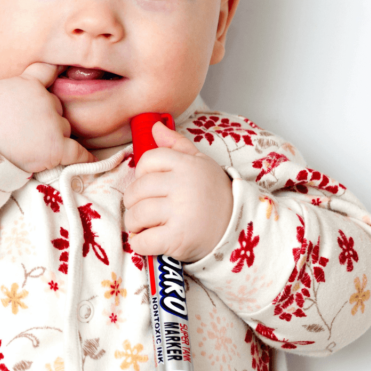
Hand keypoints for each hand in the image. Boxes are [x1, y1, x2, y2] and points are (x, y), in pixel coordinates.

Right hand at [0, 63, 94, 173]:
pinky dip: (84, 157)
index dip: (57, 68)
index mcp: (27, 83)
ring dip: (53, 138)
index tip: (67, 67)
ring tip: (26, 146)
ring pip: (63, 129)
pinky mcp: (56, 146)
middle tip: (23, 132)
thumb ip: (16, 93)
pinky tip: (90, 159)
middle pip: (57, 108)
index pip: (47, 70)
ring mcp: (52, 122)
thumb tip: (23, 104)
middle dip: (47, 119)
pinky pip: (77, 151)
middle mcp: (44, 99)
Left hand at [123, 121, 232, 261]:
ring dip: (134, 224)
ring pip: (136, 215)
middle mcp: (183, 186)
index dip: (142, 173)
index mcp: (187, 165)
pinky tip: (149, 240)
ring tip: (145, 225)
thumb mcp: (201, 163)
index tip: (150, 184)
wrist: (237, 229)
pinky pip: (143, 241)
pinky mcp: (177, 239)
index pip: (147, 160)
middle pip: (137, 189)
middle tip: (144, 209)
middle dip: (134, 202)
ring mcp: (180, 213)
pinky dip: (140, 244)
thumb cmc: (214, 194)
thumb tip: (156, 126)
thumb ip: (176, 144)